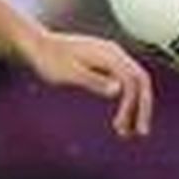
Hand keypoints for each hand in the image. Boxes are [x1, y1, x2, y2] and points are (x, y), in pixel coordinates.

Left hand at [24, 31, 153, 138]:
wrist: (36, 45)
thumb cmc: (50, 59)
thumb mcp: (69, 72)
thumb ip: (94, 80)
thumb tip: (119, 88)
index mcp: (109, 53)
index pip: (133, 80)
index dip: (134, 105)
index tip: (122, 127)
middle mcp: (114, 53)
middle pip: (141, 81)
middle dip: (142, 107)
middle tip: (140, 133)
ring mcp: (111, 58)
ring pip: (133, 84)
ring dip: (133, 107)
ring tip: (125, 133)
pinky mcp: (105, 65)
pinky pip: (123, 84)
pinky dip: (125, 102)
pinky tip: (118, 120)